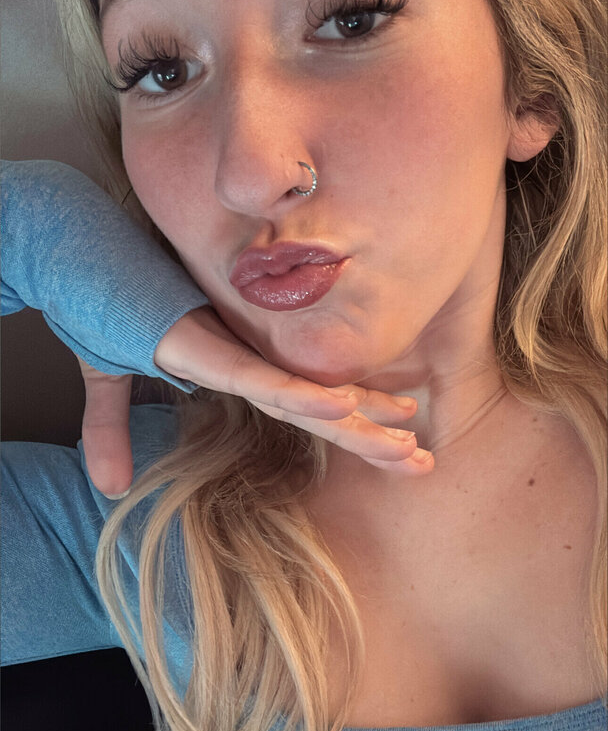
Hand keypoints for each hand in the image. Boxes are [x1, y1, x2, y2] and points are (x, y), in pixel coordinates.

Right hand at [78, 307, 433, 496]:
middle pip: (316, 405)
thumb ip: (110, 431)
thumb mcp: (104, 378)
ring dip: (354, 423)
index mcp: (231, 363)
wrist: (65, 244)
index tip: (402, 443)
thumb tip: (109, 486)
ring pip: (300, 396)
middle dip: (371, 436)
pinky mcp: (197, 342)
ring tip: (407, 447)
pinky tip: (340, 407)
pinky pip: (255, 377)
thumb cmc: (94, 297)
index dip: (353, 425)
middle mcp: (241, 356)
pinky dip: (297, 393)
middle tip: (423, 464)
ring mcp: (224, 348)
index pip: (301, 403)